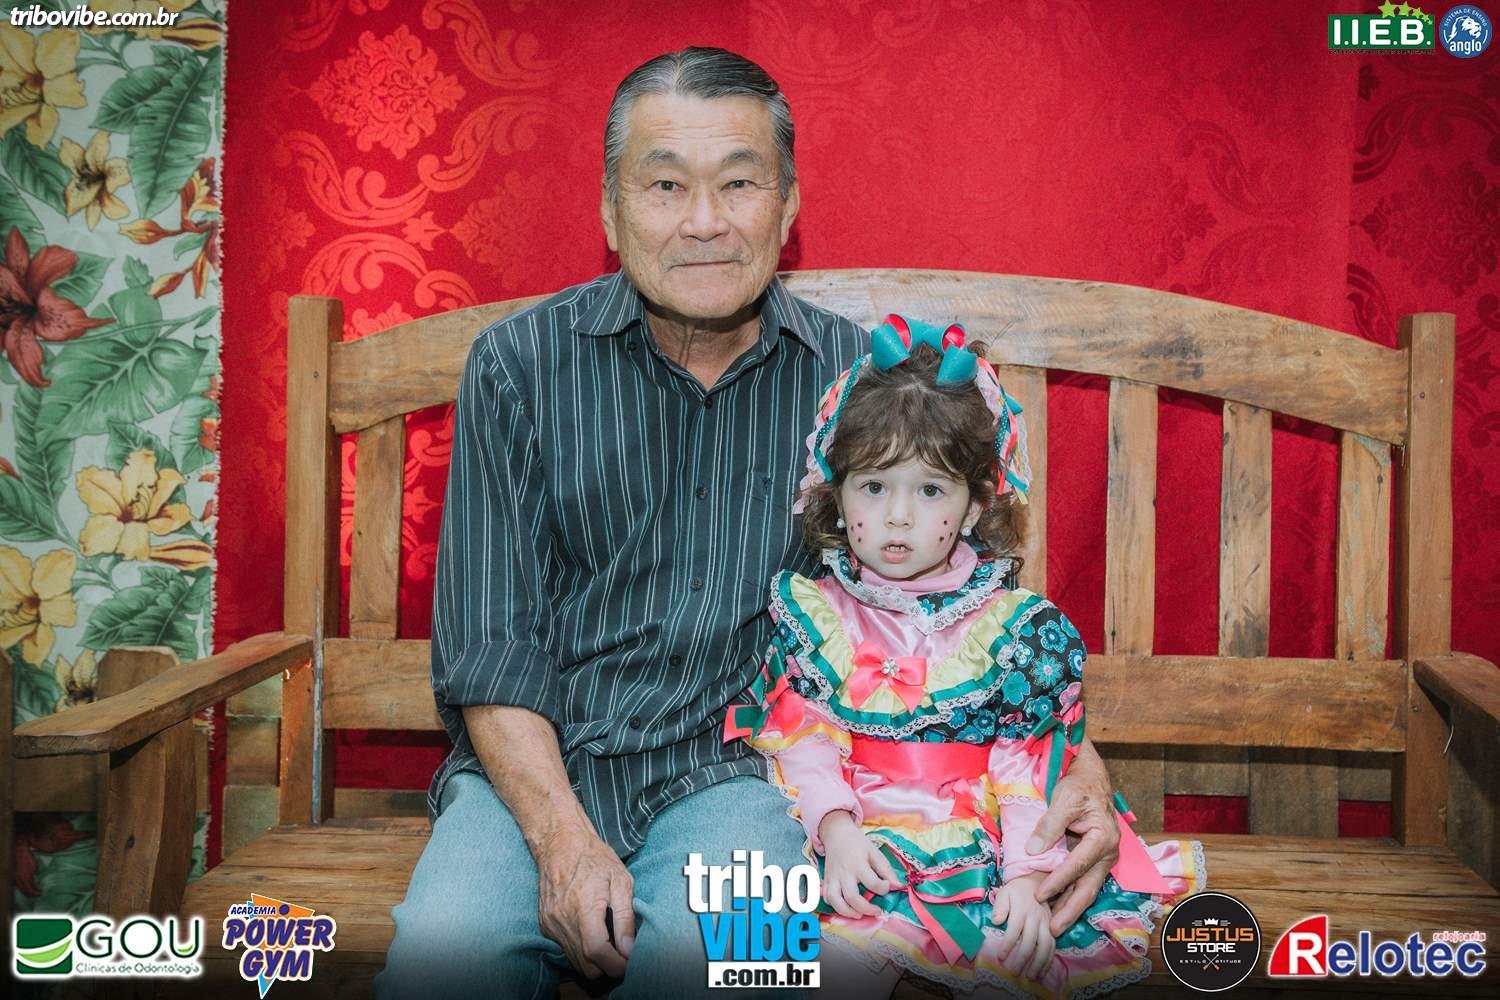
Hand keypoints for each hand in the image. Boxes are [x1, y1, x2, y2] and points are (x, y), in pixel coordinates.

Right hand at [535, 828, 633, 977]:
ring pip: (575, 961)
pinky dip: (580, 949)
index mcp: (584, 907)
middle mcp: (563, 920)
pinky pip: (565, 949)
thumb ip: (625, 918)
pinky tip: (591, 933)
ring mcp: (551, 924)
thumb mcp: (621, 881)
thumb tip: (628, 949)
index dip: (615, 964)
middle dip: (606, 967)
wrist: (560, 843)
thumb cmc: (594, 858)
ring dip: (594, 961)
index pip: (597, 952)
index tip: (628, 963)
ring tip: (609, 944)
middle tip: (622, 955)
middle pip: (585, 965)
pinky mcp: (545, 925)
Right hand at [818, 811, 898, 918]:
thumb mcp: (874, 852)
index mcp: (858, 864)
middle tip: (877, 911)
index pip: (872, 882)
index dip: (883, 888)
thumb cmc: (857, 843)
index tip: (887, 886)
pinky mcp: (826, 880)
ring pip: (836, 901)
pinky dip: (835, 906)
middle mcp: (844, 873)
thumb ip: (886, 869)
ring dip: (847, 912)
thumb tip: (898, 886)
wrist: (836, 834)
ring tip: (859, 915)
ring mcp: (833, 878)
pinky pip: (827, 898)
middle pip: (852, 897)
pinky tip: (845, 907)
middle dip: (866, 909)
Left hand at [990, 874, 1054, 978]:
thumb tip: (996, 921)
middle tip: (1015, 972)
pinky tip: (1043, 971)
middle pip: (1030, 941)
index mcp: (1022, 910)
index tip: (1000, 958)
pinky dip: (1048, 960)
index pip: (1014, 930)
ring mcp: (1046, 923)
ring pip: (1045, 946)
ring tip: (1031, 976)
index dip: (1007, 945)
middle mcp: (1036, 918)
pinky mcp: (1052, 927)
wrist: (1035, 882)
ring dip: (1038, 963)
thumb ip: (1000, 907)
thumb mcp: (1005, 893)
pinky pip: (1053, 945)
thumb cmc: (1016, 890)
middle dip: (1022, 959)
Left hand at [1026, 741, 1119, 936]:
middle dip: (1070, 910)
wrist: (1089, 777)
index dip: (1058, 881)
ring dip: (1070, 908)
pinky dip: (1069, 895)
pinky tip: (1056, 908)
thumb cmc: (1078, 785)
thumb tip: (1032, 850)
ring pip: (1086, 889)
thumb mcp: (1064, 799)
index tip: (1039, 895)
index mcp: (1103, 837)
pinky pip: (1081, 881)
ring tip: (1053, 927)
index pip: (1078, 865)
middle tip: (1053, 929)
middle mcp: (1107, 852)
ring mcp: (1101, 857)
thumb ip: (1049, 825)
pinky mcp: (1092, 859)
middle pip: (1088, 887)